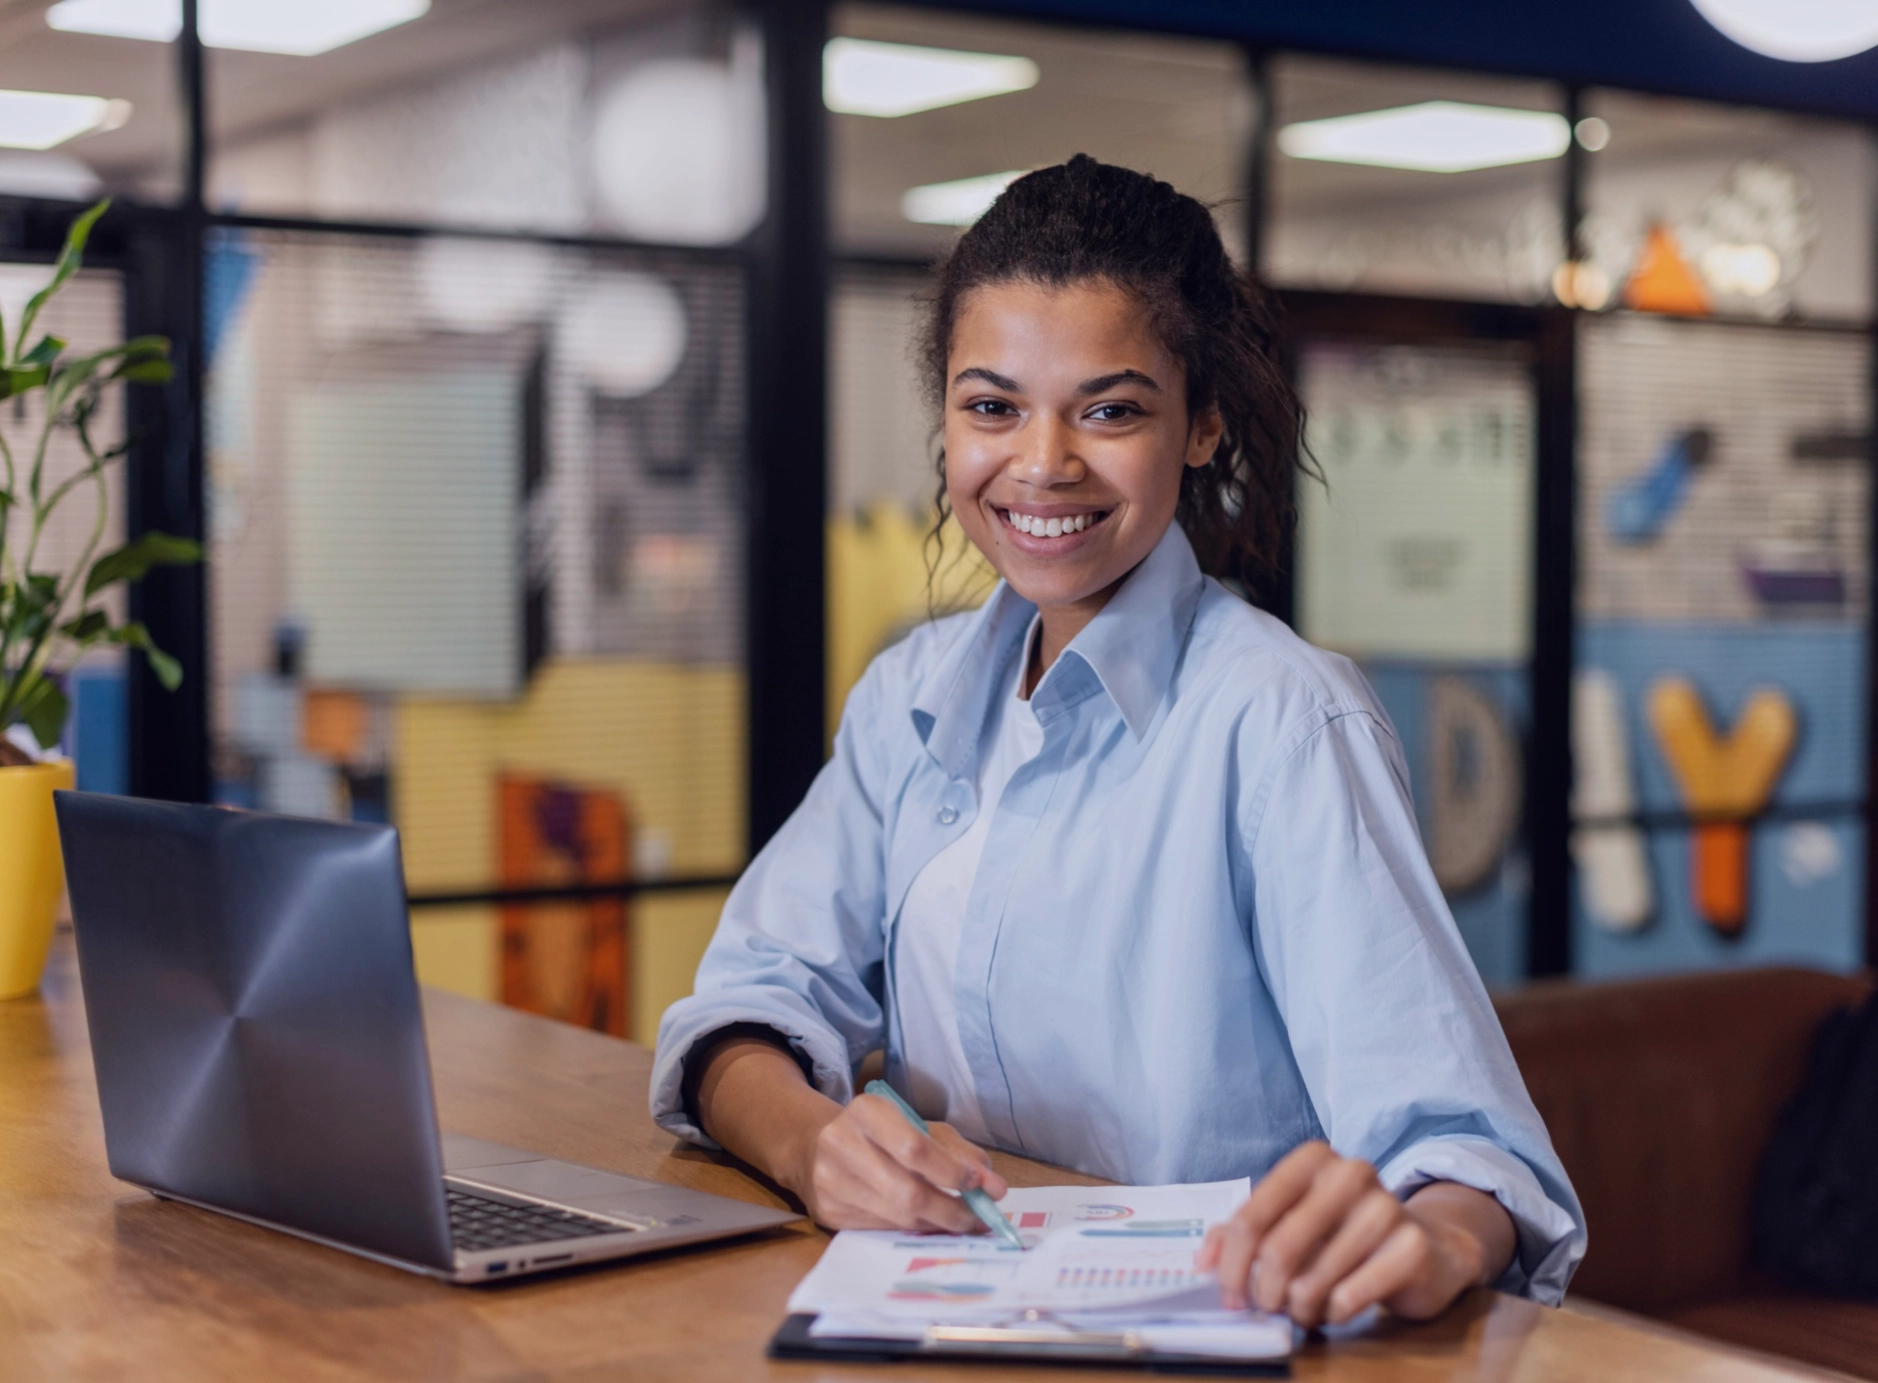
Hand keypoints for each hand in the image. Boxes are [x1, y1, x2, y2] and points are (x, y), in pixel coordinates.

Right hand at [790, 1091, 1009, 1233]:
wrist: (814, 1147)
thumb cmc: (879, 1133)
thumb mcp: (918, 1126)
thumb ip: (957, 1151)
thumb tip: (992, 1185)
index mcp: (867, 1112)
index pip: (915, 1148)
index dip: (953, 1172)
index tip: (984, 1186)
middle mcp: (841, 1144)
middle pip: (907, 1191)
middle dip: (952, 1210)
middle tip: (982, 1219)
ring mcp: (830, 1182)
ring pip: (897, 1216)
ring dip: (938, 1224)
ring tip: (964, 1223)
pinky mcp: (827, 1213)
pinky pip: (883, 1230)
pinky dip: (913, 1229)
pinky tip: (930, 1224)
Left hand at [1196, 1142, 1512, 1327]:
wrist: (1426, 1246)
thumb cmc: (1344, 1232)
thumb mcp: (1292, 1221)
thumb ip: (1242, 1233)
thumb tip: (1202, 1264)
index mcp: (1312, 1159)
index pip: (1251, 1217)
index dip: (1232, 1264)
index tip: (1229, 1295)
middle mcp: (1350, 1173)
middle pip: (1278, 1249)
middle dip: (1264, 1292)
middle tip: (1267, 1308)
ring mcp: (1385, 1207)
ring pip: (1313, 1280)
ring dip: (1300, 1308)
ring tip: (1305, 1309)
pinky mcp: (1411, 1247)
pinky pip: (1349, 1298)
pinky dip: (1333, 1314)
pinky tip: (1337, 1308)